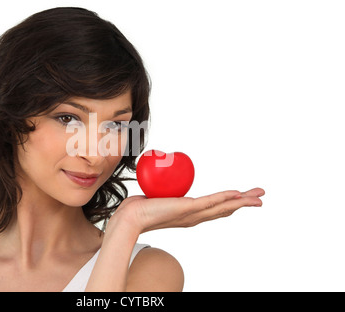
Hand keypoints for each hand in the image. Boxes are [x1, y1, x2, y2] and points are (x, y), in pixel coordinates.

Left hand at [113, 188, 264, 233]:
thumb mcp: (156, 197)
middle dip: (244, 203)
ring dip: (242, 201)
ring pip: (223, 207)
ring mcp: (192, 214)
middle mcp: (194, 217)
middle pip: (225, 209)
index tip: (242, 198)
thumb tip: (159, 175)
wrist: (131, 217)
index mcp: (189, 214)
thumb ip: (162, 190)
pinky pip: (211, 202)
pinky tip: (238, 195)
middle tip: (261, 197)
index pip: (214, 209)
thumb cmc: (139, 208)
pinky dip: (225, 197)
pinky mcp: (187, 209)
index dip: (230, 203)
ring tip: (258, 197)